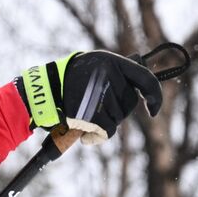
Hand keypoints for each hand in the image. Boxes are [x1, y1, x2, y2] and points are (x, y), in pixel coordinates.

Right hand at [14, 50, 162, 144]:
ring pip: (118, 119)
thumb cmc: (71, 81)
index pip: (145, 78)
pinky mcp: (91, 113)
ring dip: (105, 122)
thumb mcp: (96, 67)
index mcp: (111, 61)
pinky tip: (85, 131)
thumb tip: (145, 79)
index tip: (153, 110)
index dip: (155, 96)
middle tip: (96, 106)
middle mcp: (107, 74)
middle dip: (117, 110)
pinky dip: (97, 135)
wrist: (43, 92)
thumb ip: (118, 73)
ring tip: (86, 114)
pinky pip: (107, 130)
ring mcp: (99, 94)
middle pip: (129, 103)